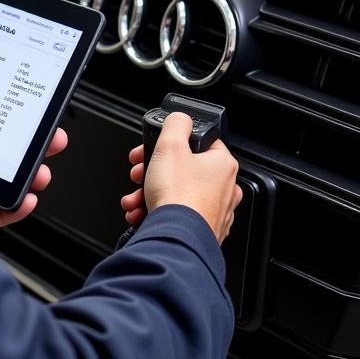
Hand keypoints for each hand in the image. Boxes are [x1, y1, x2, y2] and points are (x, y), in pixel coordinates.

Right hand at [119, 112, 241, 243]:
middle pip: (182, 169)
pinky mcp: (202, 231)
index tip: (152, 148)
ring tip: (135, 197)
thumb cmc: (178, 197)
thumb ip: (176, 124)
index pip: (198, 142)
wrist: (176, 240)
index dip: (169, 143)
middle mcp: (224, 189)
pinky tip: (141, 213)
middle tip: (140, 173)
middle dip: (153, 171)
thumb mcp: (170, 145)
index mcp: (223, 165)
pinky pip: (176, 216)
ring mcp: (214, 212)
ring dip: (148, 193)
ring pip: (176, 194)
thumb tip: (179, 118)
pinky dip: (156, 212)